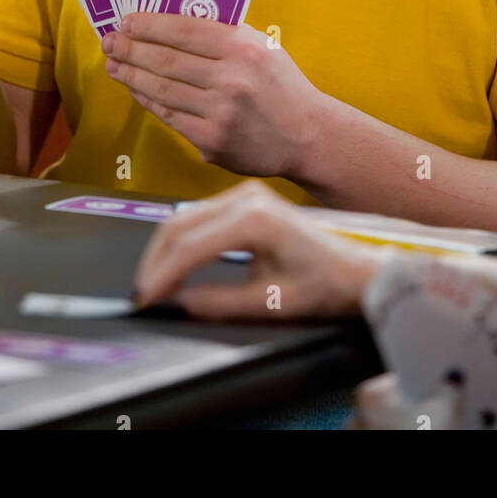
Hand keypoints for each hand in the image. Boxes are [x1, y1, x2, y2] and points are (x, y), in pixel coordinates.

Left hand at [101, 11, 325, 178]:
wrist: (307, 135)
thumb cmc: (281, 85)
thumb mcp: (262, 46)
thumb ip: (223, 33)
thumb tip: (170, 21)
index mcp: (243, 47)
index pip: (183, 30)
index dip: (148, 24)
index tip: (127, 21)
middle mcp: (230, 79)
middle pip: (165, 61)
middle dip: (130, 49)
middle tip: (109, 42)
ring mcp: (220, 113)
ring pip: (161, 90)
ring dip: (131, 76)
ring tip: (115, 65)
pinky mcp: (212, 142)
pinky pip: (170, 117)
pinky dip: (149, 102)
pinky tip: (137, 91)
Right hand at [134, 181, 384, 318]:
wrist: (355, 269)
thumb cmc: (323, 285)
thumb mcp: (270, 303)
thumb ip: (219, 303)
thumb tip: (179, 303)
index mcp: (254, 219)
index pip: (191, 246)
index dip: (162, 275)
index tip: (143, 300)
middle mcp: (246, 197)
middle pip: (180, 224)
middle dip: (155, 261)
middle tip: (141, 294)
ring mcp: (244, 194)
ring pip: (185, 217)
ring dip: (164, 250)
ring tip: (153, 285)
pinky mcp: (244, 200)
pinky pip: (199, 216)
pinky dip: (181, 241)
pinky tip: (174, 266)